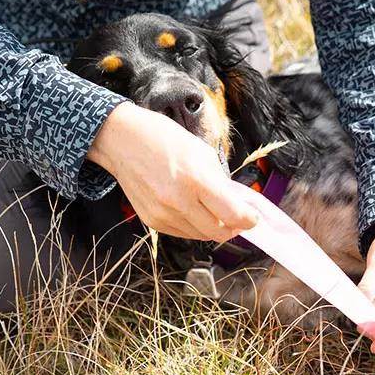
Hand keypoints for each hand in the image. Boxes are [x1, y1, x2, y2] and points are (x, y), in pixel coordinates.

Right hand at [87, 102, 257, 241]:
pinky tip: (192, 209)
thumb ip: (221, 181)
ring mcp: (163, 215)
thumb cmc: (163, 138)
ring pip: (201, 236)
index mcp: (196, 180)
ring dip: (213, 227)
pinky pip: (182, 233)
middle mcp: (179, 202)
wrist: (122, 141)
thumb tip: (238, 202)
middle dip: (234, 228)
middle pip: (219, 233)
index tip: (252, 217)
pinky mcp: (152, 221)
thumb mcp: (201, 152)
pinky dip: (193, 226)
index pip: (234, 215)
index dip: (249, 220)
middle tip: (238, 219)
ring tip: (214, 211)